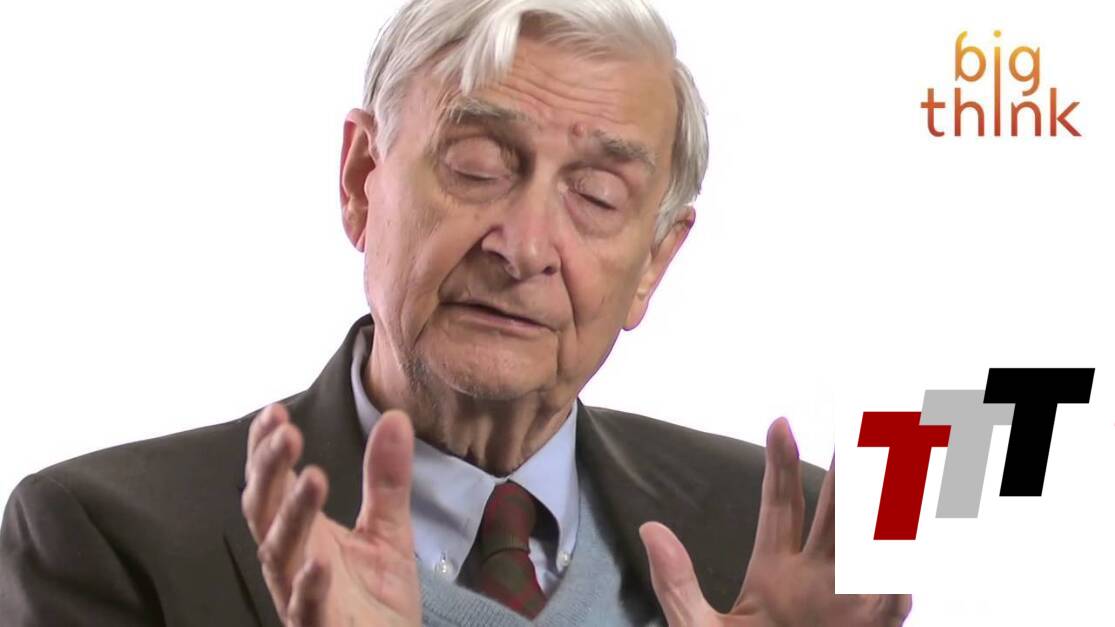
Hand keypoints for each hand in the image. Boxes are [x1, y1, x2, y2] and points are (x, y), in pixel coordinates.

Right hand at [241, 403, 421, 626]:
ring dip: (292, 516)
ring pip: (281, 554)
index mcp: (302, 533)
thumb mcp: (388, 530)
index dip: (266, 450)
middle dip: (271, 471)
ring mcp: (299, 596)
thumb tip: (395, 418)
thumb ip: (385, 479)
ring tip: (312, 479)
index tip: (275, 412)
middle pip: (265, 511)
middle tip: (287, 434)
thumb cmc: (376, 598)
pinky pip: (306, 609)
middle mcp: (291, 560)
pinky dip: (308, 587)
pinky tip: (318, 563)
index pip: (272, 484)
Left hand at [639, 418, 910, 626]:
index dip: (780, 462)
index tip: (779, 421)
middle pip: (836, 510)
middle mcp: (816, 577)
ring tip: (891, 468)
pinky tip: (894, 569)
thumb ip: (677, 584)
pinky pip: (891, 606)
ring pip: (870, 544)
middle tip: (861, 420)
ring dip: (883, 509)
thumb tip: (650, 528)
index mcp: (774, 570)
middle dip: (849, 469)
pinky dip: (895, 588)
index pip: (781, 504)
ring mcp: (847, 604)